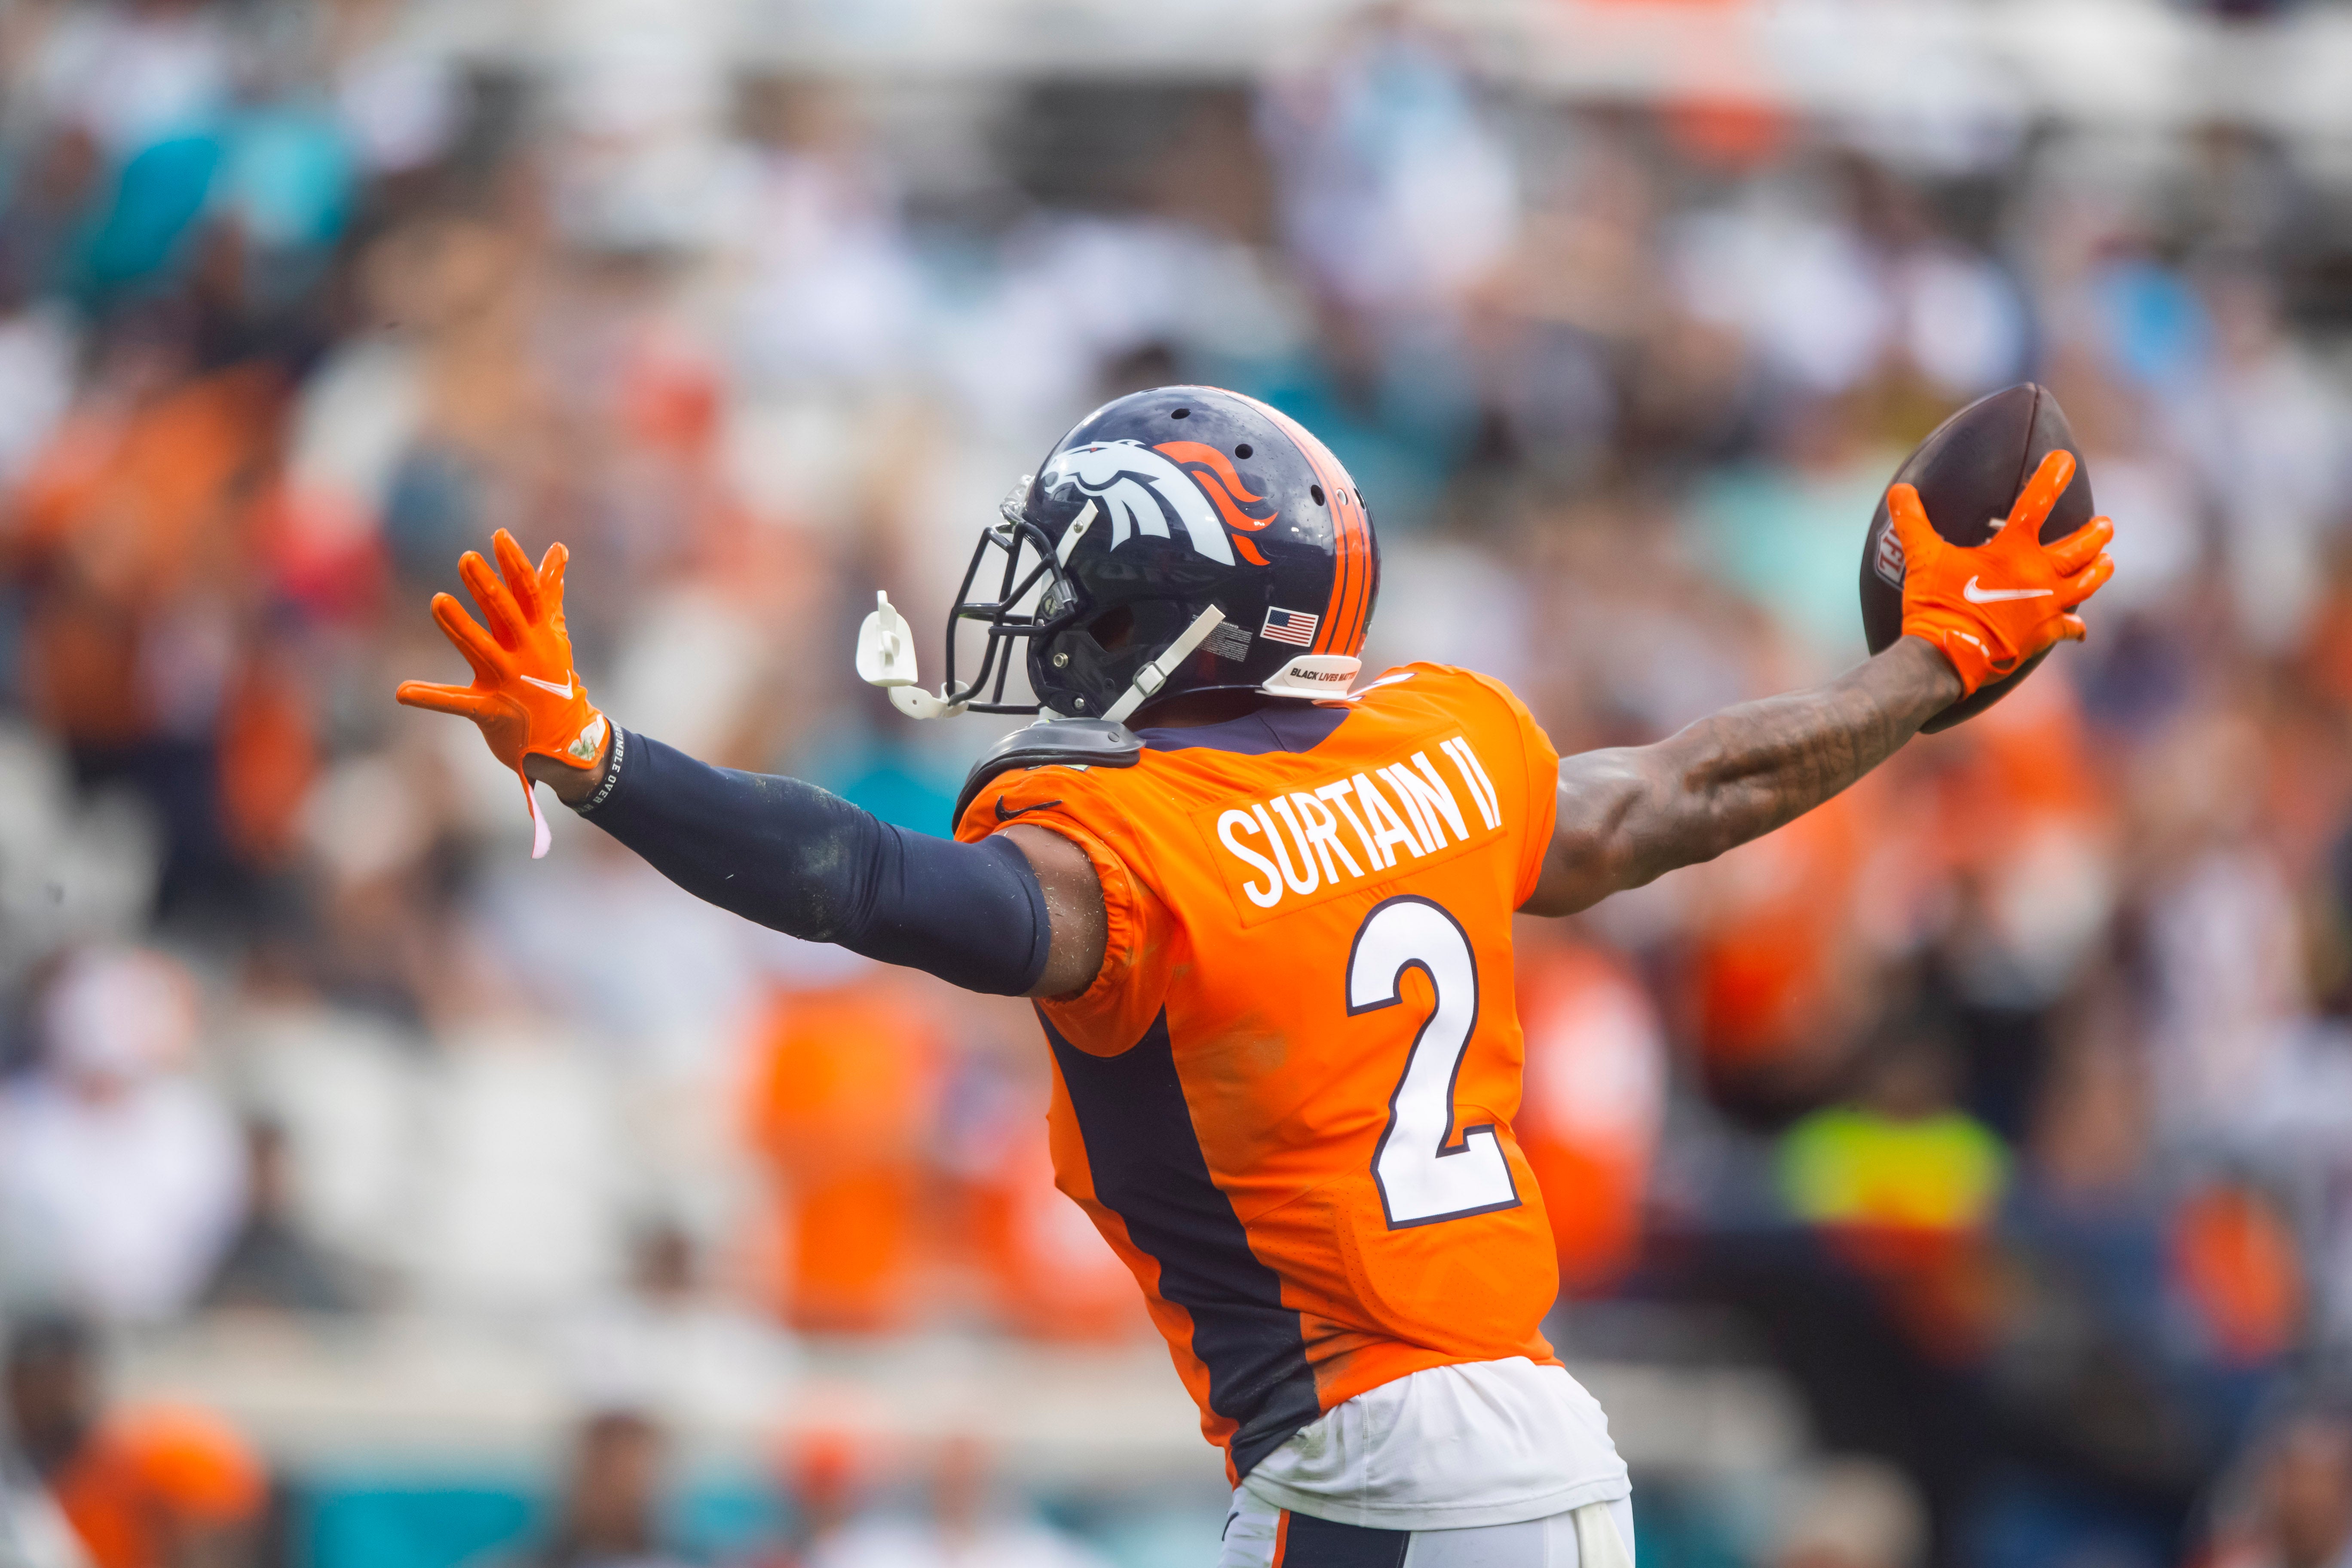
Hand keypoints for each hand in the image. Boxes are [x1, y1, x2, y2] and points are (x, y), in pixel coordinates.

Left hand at [396, 529, 608, 854]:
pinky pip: (457, 703)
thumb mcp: (554, 634)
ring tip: (438, 600)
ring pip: (482, 650)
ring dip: (460, 627)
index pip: (529, 593)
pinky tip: (402, 691)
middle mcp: (527, 656)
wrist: (565, 741)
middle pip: (506, 616)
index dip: (515, 564)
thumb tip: (558, 549)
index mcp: (540, 635)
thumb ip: (550, 592)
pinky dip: (430, 698)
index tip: (499, 537)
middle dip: (487, 587)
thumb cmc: (553, 680)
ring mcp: (509, 684)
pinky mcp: (491, 712)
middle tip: (466, 559)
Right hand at [1888, 450, 2114, 696]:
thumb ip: (1912, 522)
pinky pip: (2070, 628)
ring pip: (2086, 583)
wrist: (1948, 655)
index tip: (2065, 460)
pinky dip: (2076, 626)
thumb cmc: (1936, 604)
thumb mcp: (1920, 558)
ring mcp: (2045, 605)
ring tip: (2107, 561)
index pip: (2036, 503)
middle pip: (2080, 548)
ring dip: (2098, 570)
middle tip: (2104, 524)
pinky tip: (2080, 627)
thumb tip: (1899, 490)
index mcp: (2012, 551)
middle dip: (2096, 533)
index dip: (2051, 477)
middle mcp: (2038, 574)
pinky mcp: (2043, 635)